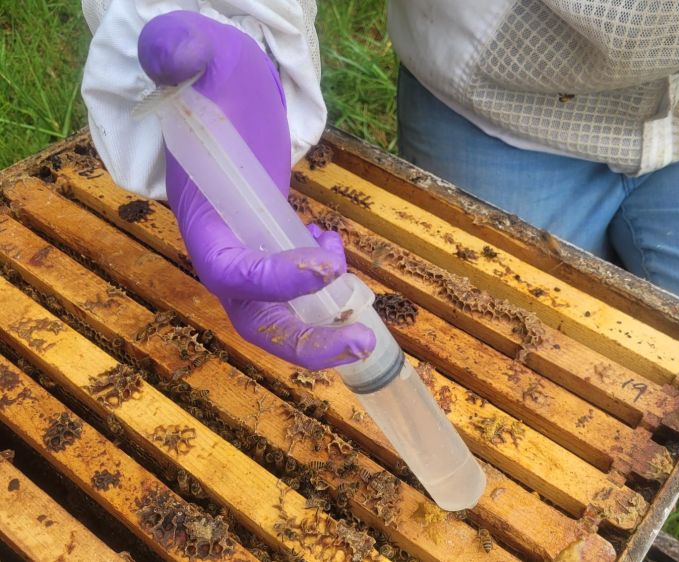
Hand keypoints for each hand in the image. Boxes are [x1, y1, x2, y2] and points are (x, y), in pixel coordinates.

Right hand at [138, 11, 374, 369]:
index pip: (231, 269)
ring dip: (321, 327)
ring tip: (361, 310)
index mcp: (202, 217)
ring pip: (278, 313)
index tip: (325, 263)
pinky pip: (295, 287)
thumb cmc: (210, 79)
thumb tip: (171, 55)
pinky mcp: (271, 243)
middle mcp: (222, 246)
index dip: (275, 278)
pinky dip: (322, 283)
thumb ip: (182, 50)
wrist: (223, 94)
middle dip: (305, 341)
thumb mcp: (201, 54)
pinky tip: (329, 243)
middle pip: (254, 317)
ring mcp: (248, 250)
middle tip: (360, 341)